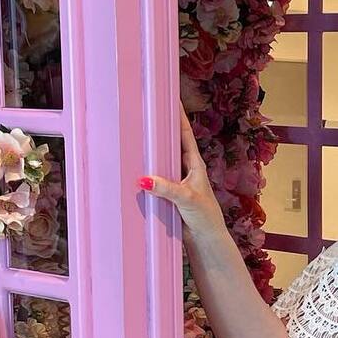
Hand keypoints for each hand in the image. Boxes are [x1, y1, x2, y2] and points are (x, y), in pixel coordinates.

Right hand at [138, 104, 223, 233]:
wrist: (205, 239)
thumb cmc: (204, 217)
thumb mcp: (186, 199)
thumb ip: (167, 189)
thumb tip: (144, 179)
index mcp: (195, 163)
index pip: (184, 134)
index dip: (178, 115)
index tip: (171, 98)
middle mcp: (185, 168)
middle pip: (170, 143)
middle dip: (159, 128)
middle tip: (144, 111)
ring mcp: (176, 180)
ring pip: (160, 159)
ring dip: (150, 150)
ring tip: (133, 133)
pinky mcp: (168, 193)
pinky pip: (154, 177)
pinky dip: (145, 171)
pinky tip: (132, 166)